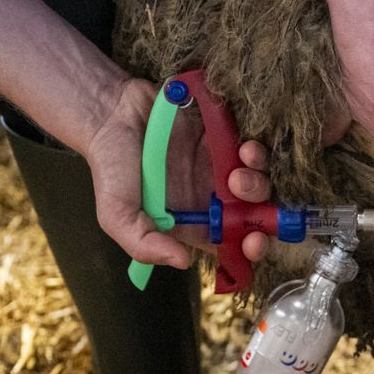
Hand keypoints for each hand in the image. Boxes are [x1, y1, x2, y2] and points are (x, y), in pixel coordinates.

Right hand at [83, 78, 272, 267]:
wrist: (111, 111)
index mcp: (193, 222)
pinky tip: (246, 147)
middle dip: (263, 210)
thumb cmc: (111, 166)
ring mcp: (222, 167)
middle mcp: (212, 197)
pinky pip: (255, 150)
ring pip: (261, 182)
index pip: (231, 244)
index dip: (249, 248)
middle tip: (241, 189)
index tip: (253, 241)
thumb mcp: (117, 214)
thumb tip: (183, 262)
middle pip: (255, 214)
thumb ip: (144, 244)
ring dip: (261, 179)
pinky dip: (259, 152)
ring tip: (241, 165)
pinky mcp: (226, 137)